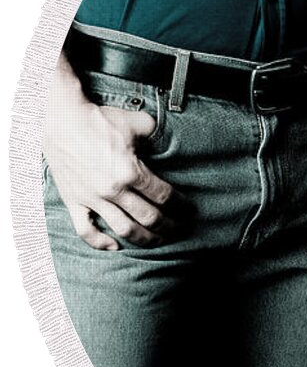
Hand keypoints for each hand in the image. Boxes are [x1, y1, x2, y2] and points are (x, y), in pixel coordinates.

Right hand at [43, 97, 177, 249]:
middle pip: (149, 218)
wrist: (59, 120)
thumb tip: (165, 139)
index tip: (188, 210)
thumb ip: (155, 133)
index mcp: (131, 172)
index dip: (180, 205)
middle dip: (169, 226)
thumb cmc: (99, 120)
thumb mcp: (137, 122)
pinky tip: (115, 246)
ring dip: (145, 239)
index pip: (164, 196)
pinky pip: (85, 230)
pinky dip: (100, 242)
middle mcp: (113, 190)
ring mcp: (92, 198)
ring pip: (124, 229)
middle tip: (179, 229)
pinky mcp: (73, 201)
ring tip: (157, 241)